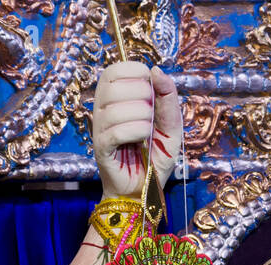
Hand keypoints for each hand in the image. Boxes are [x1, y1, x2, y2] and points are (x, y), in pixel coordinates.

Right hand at [92, 62, 182, 199]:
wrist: (146, 190)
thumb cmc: (155, 156)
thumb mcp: (171, 124)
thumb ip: (167, 97)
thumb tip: (156, 70)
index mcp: (115, 98)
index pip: (114, 69)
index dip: (135, 72)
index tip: (151, 89)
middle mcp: (102, 110)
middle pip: (113, 84)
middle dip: (142, 94)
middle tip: (151, 114)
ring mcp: (100, 130)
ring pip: (115, 108)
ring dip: (142, 116)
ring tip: (148, 130)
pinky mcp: (101, 149)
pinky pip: (115, 132)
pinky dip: (135, 132)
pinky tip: (142, 140)